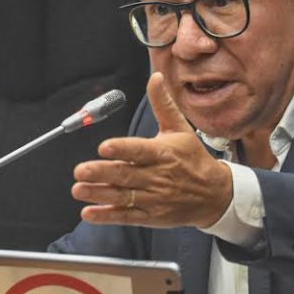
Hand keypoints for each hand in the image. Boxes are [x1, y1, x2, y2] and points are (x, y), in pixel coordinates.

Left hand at [72, 72, 232, 227]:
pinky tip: (89, 212)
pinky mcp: (151, 215)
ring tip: (79, 189)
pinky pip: (126, 216)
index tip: (104, 147)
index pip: (139, 151)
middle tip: (81, 170)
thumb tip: (155, 78)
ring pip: (123, 196)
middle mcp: (157, 176)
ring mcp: (154, 198)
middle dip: (101, 172)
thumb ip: (162, 105)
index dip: (121, 149)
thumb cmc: (193, 159)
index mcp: (163, 153)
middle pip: (126, 175)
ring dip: (99, 193)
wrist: (214, 194)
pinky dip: (107, 215)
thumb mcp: (180, 129)